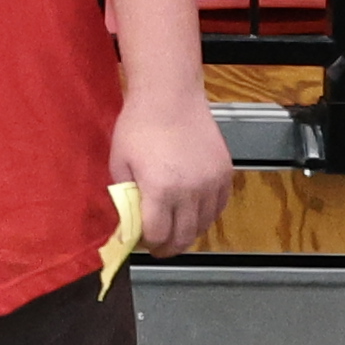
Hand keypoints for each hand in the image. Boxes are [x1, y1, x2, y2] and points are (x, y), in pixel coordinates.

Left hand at [112, 94, 233, 253]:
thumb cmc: (139, 125)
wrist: (170, 97)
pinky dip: (206, 215)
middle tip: (158, 248)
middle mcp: (190, 191)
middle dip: (168, 247)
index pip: (158, 235)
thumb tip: (129, 220)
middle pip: (183, 237)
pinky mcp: (225, 174)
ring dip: (188, 233)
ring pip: (203, 225)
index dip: (148, 244)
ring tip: (175, 230)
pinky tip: (193, 213)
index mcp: (160, 190)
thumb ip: (125, 196)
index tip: (142, 243)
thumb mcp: (119, 162)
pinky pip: (218, 207)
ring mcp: (211, 184)